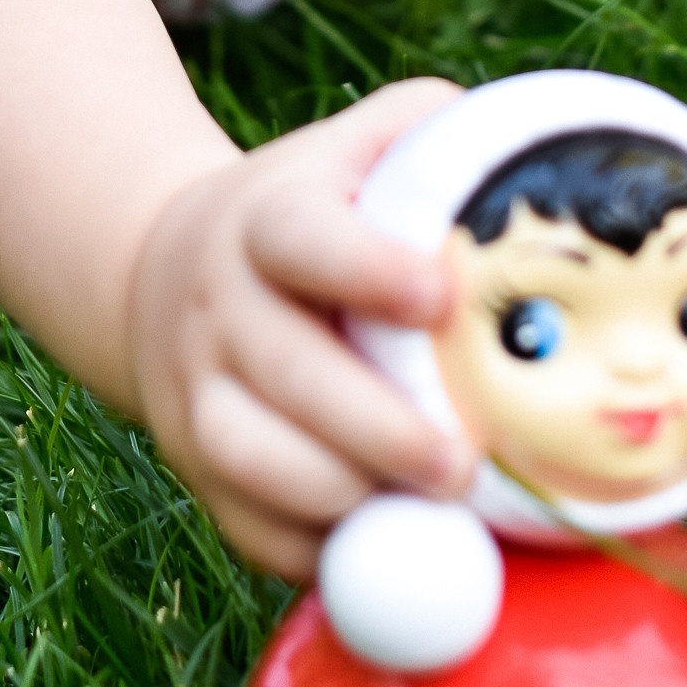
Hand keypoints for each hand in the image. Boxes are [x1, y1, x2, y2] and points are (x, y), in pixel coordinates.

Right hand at [127, 77, 473, 577]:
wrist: (158, 271)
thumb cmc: (300, 211)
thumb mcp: (347, 151)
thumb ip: (424, 134)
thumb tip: (529, 149)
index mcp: (266, 221)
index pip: (302, 240)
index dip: (366, 270)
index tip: (438, 298)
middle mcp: (220, 306)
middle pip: (284, 371)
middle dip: (376, 427)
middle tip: (461, 464)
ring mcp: (197, 393)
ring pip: (250, 458)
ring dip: (342, 497)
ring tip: (428, 514)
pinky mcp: (196, 467)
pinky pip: (249, 527)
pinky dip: (315, 551)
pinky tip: (386, 552)